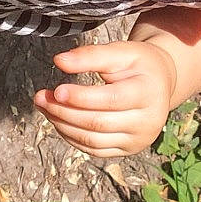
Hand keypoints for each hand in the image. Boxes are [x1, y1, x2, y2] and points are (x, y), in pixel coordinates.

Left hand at [35, 41, 178, 157]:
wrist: (161, 82)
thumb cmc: (138, 64)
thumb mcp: (121, 52)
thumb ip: (91, 55)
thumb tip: (59, 61)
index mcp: (148, 93)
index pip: (110, 100)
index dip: (80, 97)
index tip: (56, 89)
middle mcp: (148, 122)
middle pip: (97, 123)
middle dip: (63, 111)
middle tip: (40, 97)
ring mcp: (138, 140)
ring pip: (92, 140)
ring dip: (62, 125)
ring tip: (45, 107)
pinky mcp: (128, 149)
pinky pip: (94, 149)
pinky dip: (71, 137)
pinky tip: (58, 121)